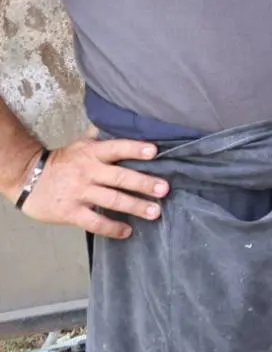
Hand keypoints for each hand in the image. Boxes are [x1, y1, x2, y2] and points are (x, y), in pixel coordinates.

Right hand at [14, 132, 166, 238]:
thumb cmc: (63, 161)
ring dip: (135, 207)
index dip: (135, 149)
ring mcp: (79, 193)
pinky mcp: (70, 212)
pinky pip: (94, 222)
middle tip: (164, 189)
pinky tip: (127, 231)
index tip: (154, 152)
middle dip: (143, 183)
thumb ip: (102, 135)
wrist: (28, 178)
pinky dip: (111, 228)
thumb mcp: (81, 143)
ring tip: (155, 212)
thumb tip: (125, 120)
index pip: (116, 148)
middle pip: (119, 177)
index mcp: (92, 153)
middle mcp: (88, 172)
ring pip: (111, 200)